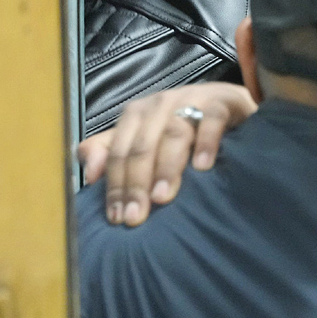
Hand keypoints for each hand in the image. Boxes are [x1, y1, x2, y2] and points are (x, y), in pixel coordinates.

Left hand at [76, 83, 257, 226]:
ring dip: (166, 167)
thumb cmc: (183, 125)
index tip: (118, 217)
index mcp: (135, 114)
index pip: (119, 152)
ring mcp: (190, 100)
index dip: (116, 185)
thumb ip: (110, 152)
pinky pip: (211, 120)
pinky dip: (206, 142)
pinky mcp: (220, 102)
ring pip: (173, 134)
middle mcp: (159, 105)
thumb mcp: (144, 137)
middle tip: (137, 216)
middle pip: (142, 146)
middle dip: (136, 183)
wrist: (227, 101)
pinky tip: (203, 167)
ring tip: (162, 197)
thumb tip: (89, 175)